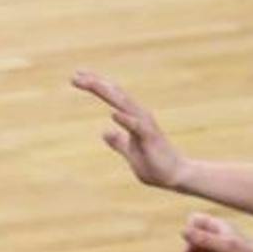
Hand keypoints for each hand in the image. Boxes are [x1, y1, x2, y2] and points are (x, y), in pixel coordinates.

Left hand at [73, 69, 192, 189]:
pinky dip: (125, 119)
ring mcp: (145, 126)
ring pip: (124, 105)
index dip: (95, 86)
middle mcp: (139, 117)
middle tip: (76, 75)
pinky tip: (113, 113)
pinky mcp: (150, 138)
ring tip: (92, 84)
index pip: (112, 97)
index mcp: (133, 118)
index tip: (76, 77)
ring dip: (108, 93)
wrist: (176, 176)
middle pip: (115, 95)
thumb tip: (105, 133)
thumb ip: (118, 142)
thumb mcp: (129, 151)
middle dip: (96, 84)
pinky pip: (137, 127)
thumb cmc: (155, 164)